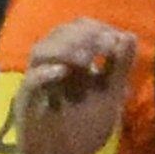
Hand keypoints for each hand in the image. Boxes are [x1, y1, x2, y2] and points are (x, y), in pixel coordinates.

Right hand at [16, 18, 135, 153]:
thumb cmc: (85, 126)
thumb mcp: (110, 95)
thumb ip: (120, 67)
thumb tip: (129, 35)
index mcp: (72, 60)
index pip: (79, 28)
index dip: (97, 27)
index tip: (115, 40)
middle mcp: (52, 65)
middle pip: (58, 33)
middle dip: (84, 34)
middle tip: (104, 47)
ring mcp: (37, 82)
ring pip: (40, 50)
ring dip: (64, 48)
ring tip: (87, 58)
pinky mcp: (26, 103)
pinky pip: (30, 81)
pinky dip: (44, 73)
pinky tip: (62, 73)